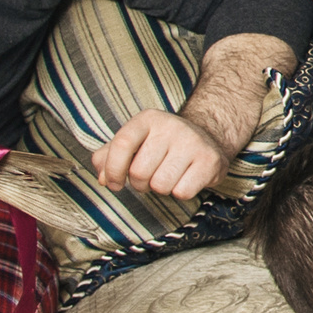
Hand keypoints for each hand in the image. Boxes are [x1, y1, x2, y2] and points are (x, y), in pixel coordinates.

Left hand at [93, 110, 230, 197]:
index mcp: (148, 119)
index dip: (113, 169)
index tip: (114, 184)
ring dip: (160, 189)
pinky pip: (182, 192)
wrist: (207, 137)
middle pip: (139, 172)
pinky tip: (185, 178)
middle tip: (150, 176)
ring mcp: (193, 142)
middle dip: (140, 184)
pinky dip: (180, 192)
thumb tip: (103, 178)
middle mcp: (171, 126)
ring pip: (161, 185)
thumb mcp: (134, 142)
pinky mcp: (209, 160)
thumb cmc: (163, 145)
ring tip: (168, 176)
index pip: (122, 144)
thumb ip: (109, 157)